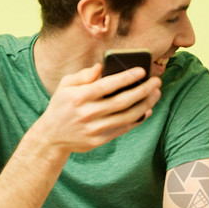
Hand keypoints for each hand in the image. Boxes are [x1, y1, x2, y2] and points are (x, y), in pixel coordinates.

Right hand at [33, 62, 161, 154]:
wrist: (52, 136)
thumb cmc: (61, 105)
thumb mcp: (65, 86)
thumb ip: (83, 75)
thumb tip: (102, 66)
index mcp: (79, 97)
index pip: (106, 85)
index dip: (126, 77)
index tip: (141, 70)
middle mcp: (87, 113)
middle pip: (121, 102)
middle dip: (142, 90)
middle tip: (156, 82)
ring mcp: (94, 129)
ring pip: (126, 116)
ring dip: (145, 105)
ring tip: (156, 94)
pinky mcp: (99, 140)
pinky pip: (123, 129)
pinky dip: (138, 120)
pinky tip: (147, 110)